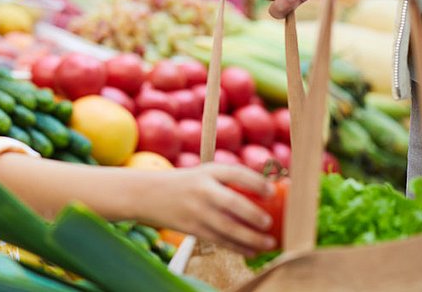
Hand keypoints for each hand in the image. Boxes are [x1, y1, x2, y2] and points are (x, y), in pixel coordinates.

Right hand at [140, 163, 275, 255]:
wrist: (148, 194)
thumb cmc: (187, 184)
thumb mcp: (204, 174)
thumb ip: (229, 181)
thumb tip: (268, 193)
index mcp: (208, 171)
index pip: (236, 173)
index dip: (256, 182)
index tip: (272, 192)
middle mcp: (202, 190)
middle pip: (232, 203)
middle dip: (253, 215)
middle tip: (269, 223)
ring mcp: (196, 211)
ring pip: (227, 228)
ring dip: (251, 237)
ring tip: (269, 243)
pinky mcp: (192, 228)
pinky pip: (219, 240)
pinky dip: (238, 247)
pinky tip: (253, 250)